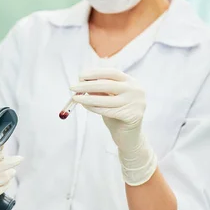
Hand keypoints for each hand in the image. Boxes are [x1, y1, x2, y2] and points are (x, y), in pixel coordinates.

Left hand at [71, 68, 156, 185]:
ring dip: (87, 97)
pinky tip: (85, 105)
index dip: (95, 73)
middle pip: (108, 84)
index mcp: (132, 82)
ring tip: (75, 98)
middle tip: (73, 87)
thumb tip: (82, 82)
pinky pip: (108, 110)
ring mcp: (137, 103)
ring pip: (106, 98)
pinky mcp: (133, 116)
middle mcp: (136, 90)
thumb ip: (100, 90)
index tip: (80, 76)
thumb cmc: (117, 115)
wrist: (128, 137)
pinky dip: (94, 107)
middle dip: (88, 85)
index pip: (112, 73)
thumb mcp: (108, 99)